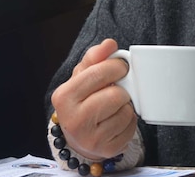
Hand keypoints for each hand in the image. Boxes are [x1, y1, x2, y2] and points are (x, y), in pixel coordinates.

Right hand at [50, 39, 136, 159]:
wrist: (79, 137)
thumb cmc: (82, 101)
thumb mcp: (81, 76)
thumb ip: (94, 57)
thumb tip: (109, 44)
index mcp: (64, 97)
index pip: (98, 74)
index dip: (116, 67)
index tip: (121, 66)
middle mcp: (74, 120)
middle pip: (115, 95)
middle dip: (122, 88)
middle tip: (120, 85)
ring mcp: (90, 139)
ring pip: (125, 112)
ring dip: (126, 105)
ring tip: (116, 105)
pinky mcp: (107, 150)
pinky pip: (131, 127)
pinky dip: (129, 120)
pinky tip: (118, 118)